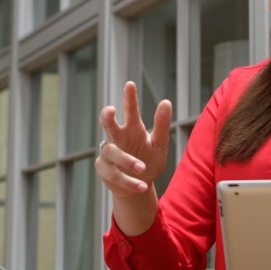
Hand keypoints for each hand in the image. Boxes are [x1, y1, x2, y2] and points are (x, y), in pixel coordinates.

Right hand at [96, 81, 171, 198]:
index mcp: (133, 129)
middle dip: (107, 117)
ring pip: (112, 152)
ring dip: (127, 160)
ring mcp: (108, 154)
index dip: (129, 98)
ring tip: (142, 168)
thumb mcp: (160, 144)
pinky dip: (129, 180)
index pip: (130, 111)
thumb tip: (166, 102)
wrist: (140, 185)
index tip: (130, 84)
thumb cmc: (149, 161)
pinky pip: (114, 174)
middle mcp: (118, 139)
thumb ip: (161, 125)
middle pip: (108, 124)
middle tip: (110, 110)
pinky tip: (142, 185)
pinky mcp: (104, 170)